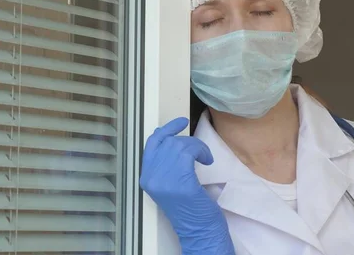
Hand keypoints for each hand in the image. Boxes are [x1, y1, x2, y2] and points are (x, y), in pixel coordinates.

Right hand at [140, 117, 234, 254]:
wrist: (198, 230)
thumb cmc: (189, 206)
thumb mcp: (169, 182)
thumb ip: (165, 163)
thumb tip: (170, 137)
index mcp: (146, 178)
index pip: (151, 144)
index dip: (166, 130)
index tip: (180, 122)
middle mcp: (151, 178)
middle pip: (167, 142)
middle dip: (186, 141)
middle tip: (199, 152)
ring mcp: (164, 181)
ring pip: (179, 145)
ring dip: (197, 147)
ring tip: (204, 158)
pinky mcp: (181, 183)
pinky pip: (189, 153)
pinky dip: (201, 152)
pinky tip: (207, 161)